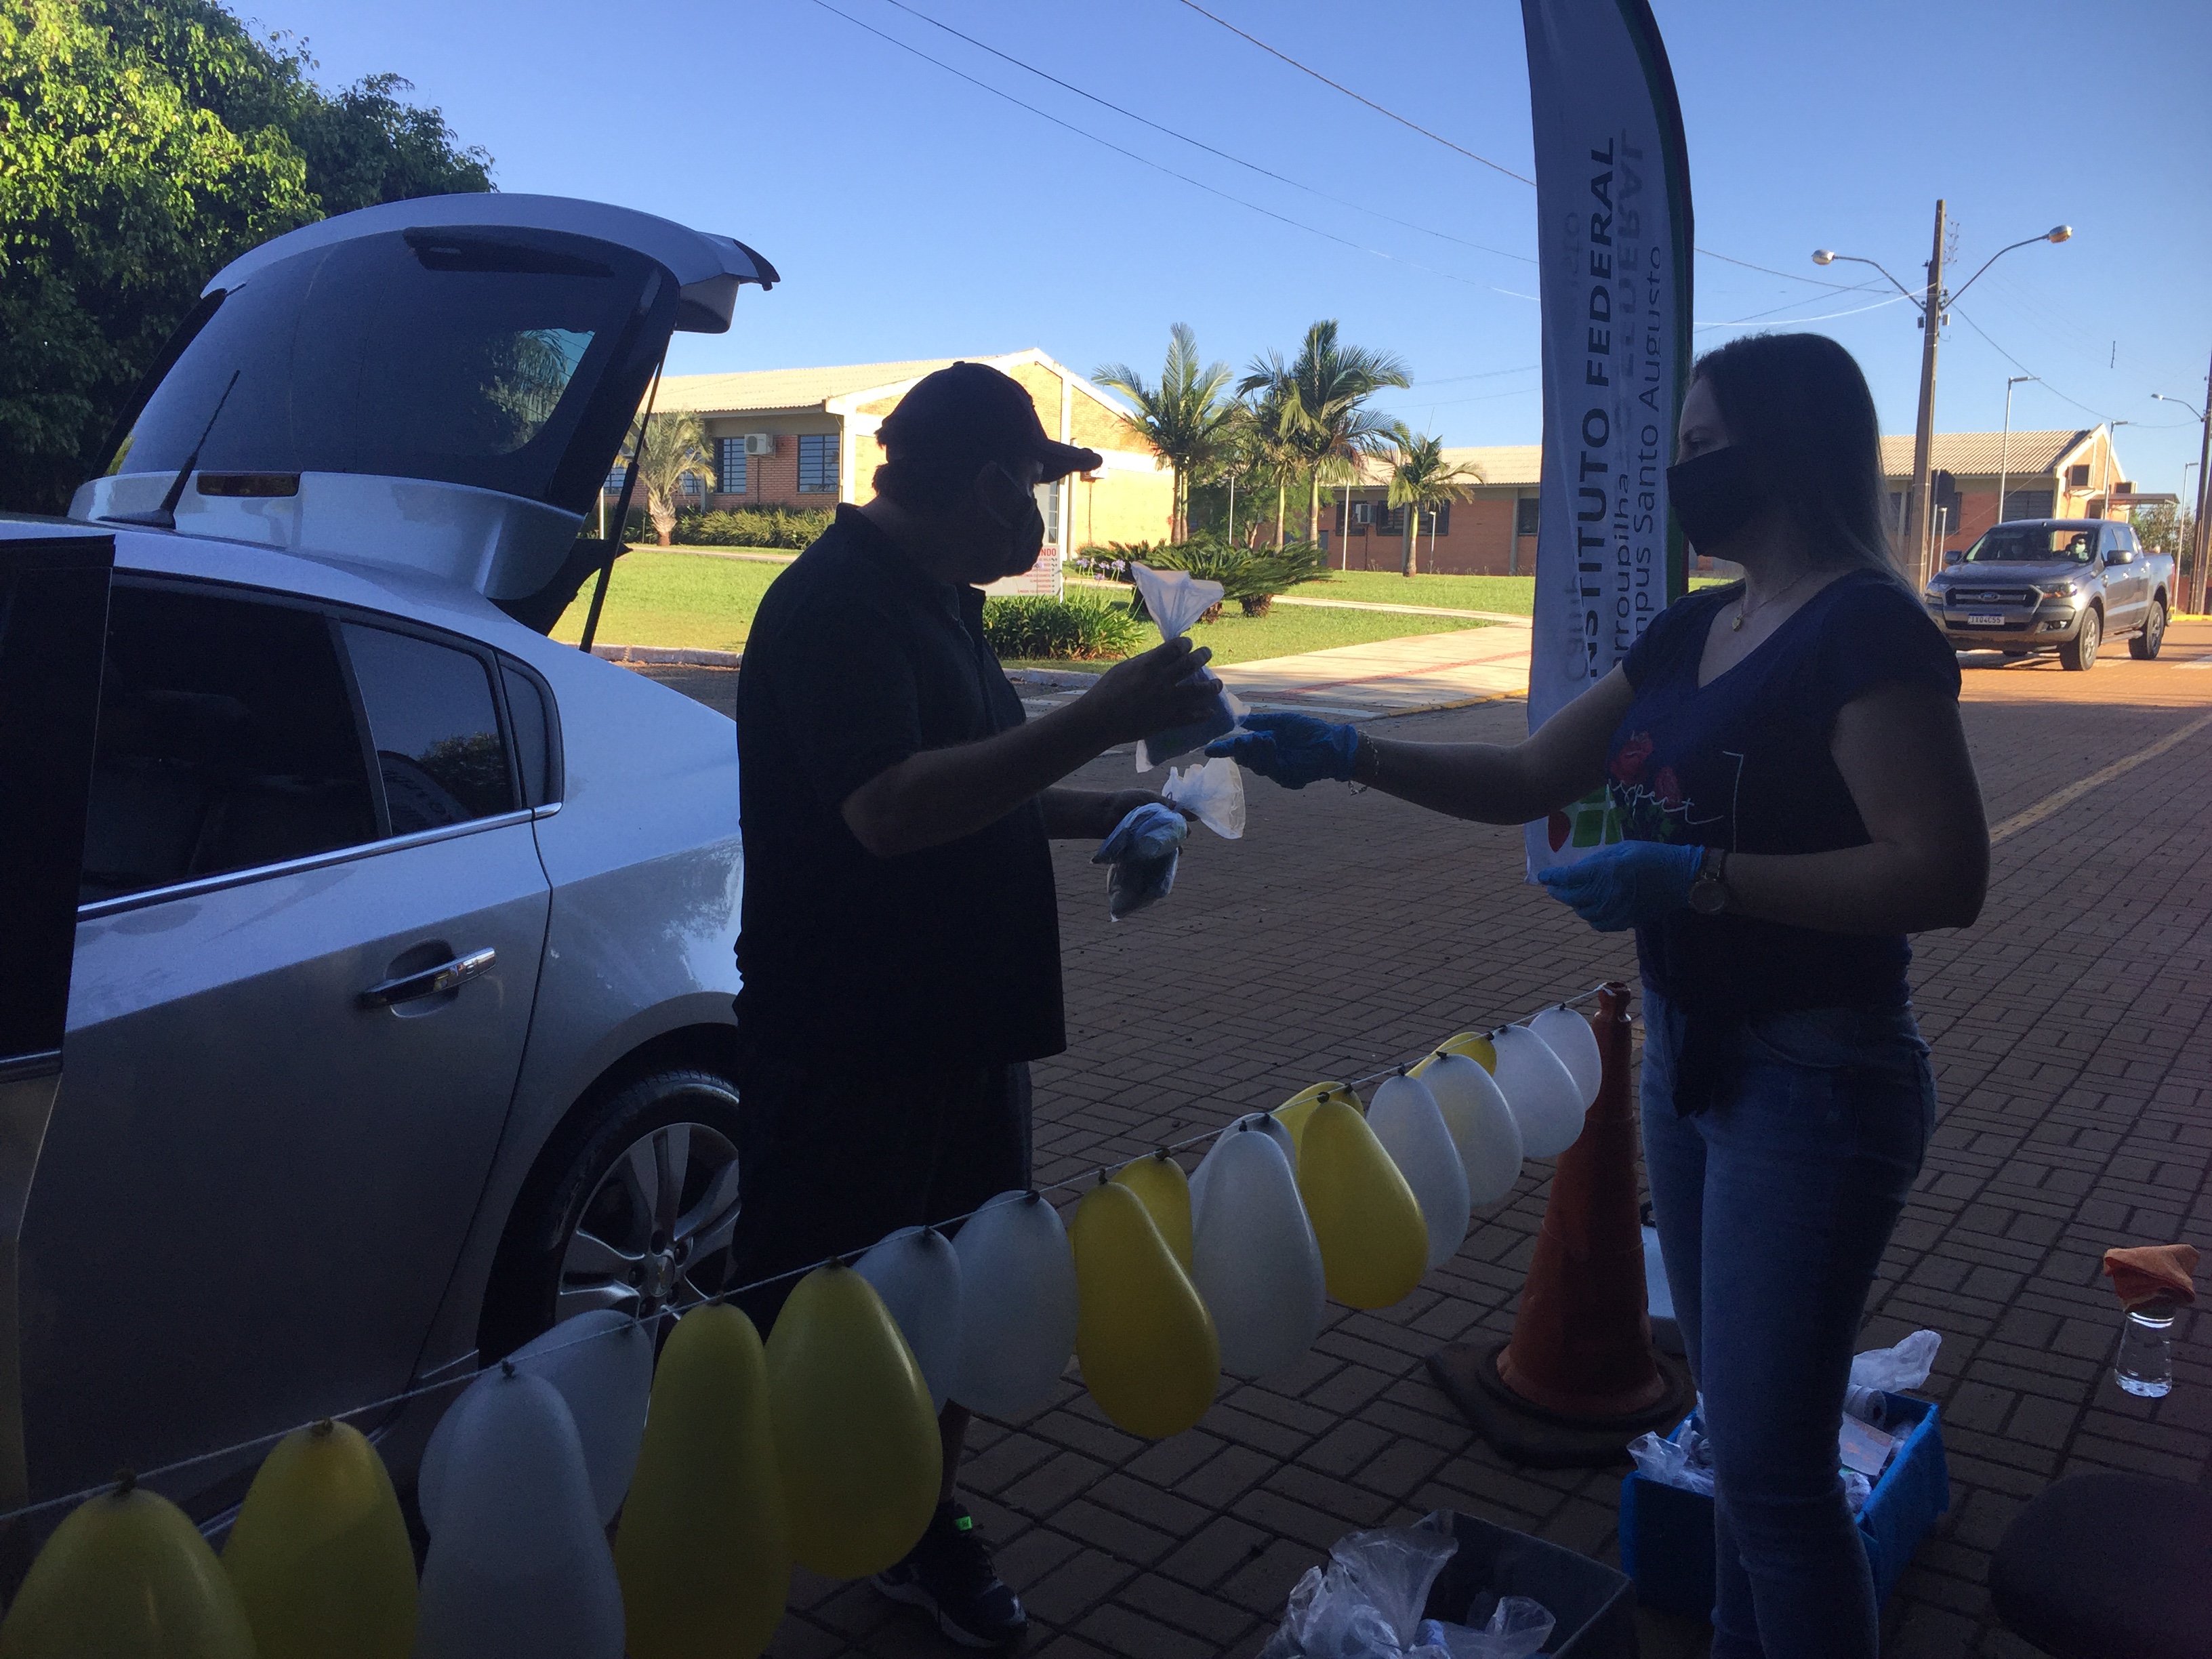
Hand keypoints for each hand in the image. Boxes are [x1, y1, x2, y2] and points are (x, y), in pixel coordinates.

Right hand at [1075, 638, 1221, 746]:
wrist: (1099, 720)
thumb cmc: (1106, 691)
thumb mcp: (1124, 668)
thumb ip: (1145, 662)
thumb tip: (1161, 656)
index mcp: (1150, 664)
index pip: (1177, 647)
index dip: (1186, 644)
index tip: (1188, 644)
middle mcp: (1162, 681)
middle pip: (1191, 664)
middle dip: (1203, 656)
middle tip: (1206, 653)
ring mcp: (1167, 702)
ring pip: (1198, 691)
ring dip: (1212, 686)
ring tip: (1218, 684)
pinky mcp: (1167, 721)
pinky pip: (1191, 717)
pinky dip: (1202, 714)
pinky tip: (1210, 712)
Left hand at [1092, 801, 1187, 863]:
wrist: (1106, 813)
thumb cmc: (1127, 801)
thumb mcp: (1150, 798)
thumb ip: (1168, 804)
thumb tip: (1190, 813)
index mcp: (1161, 813)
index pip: (1178, 818)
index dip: (1185, 821)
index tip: (1191, 822)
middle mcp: (1157, 826)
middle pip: (1174, 833)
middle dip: (1180, 835)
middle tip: (1182, 835)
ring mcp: (1150, 838)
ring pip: (1166, 846)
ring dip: (1173, 848)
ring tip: (1177, 850)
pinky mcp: (1142, 849)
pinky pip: (1155, 854)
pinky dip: (1161, 856)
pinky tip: (1166, 858)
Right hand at [1205, 711, 1360, 789]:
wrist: (1331, 743)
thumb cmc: (1309, 730)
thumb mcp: (1282, 721)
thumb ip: (1261, 722)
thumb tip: (1241, 720)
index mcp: (1266, 744)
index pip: (1242, 748)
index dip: (1226, 749)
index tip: (1209, 750)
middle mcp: (1268, 758)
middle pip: (1245, 759)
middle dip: (1240, 750)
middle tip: (1238, 742)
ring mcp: (1277, 770)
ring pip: (1256, 765)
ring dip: (1255, 751)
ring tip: (1261, 738)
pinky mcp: (1286, 778)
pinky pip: (1270, 769)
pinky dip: (1267, 755)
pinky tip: (1271, 742)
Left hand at [1536, 841, 1702, 931]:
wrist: (1682, 878)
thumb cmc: (1653, 856)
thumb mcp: (1624, 848)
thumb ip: (1599, 859)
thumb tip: (1579, 869)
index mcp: (1608, 870)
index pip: (1570, 877)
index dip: (1553, 877)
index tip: (1543, 876)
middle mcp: (1610, 892)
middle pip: (1573, 898)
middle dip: (1559, 892)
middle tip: (1553, 888)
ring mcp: (1618, 909)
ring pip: (1585, 913)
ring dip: (1575, 905)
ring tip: (1572, 897)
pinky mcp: (1627, 920)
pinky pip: (1600, 924)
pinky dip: (1591, 917)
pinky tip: (1591, 909)